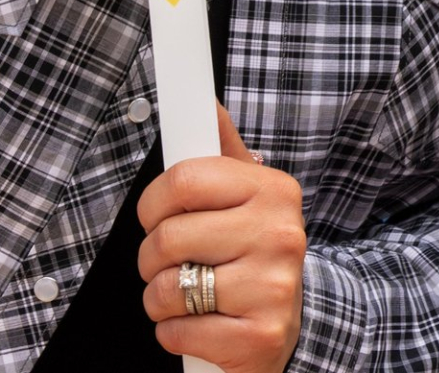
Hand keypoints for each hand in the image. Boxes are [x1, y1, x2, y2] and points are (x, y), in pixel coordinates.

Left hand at [138, 105, 304, 372]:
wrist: (287, 326)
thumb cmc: (253, 254)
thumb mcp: (245, 198)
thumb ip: (221, 153)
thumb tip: (206, 102)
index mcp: (273, 190)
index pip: (184, 180)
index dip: (152, 202)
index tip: (154, 215)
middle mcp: (280, 234)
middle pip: (168, 236)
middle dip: (151, 257)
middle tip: (167, 262)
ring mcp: (273, 288)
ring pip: (168, 288)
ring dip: (159, 298)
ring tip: (183, 295)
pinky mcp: (260, 336)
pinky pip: (178, 331)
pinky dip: (173, 333)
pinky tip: (198, 325)